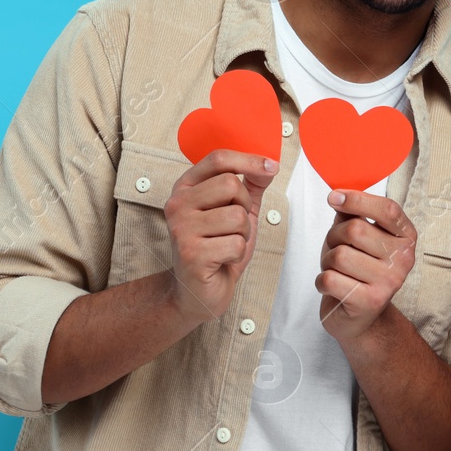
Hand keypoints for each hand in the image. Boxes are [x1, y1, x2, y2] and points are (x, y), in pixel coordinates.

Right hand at [164, 149, 277, 324]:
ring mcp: (181, 229)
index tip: (272, 167)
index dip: (249, 160)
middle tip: (234, 227)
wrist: (198, 291)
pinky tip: (223, 260)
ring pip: (237, 216)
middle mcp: (177, 204)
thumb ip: (251, 186)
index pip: (218, 159)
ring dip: (243, 234)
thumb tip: (269, 165)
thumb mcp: (236, 211)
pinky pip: (236, 243)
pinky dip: (238, 253)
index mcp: (186, 188)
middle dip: (245, 207)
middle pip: (231, 184)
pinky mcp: (191, 254)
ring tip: (227, 245)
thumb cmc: (217, 249)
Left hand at [315, 189, 417, 344]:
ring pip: (339, 255)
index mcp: (406, 237)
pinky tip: (333, 287)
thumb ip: (353, 214)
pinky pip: (329, 279)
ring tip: (337, 271)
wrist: (361, 317)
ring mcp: (389, 282)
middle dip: (334, 238)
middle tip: (336, 249)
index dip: (357, 199)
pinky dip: (322, 281)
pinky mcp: (370, 301)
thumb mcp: (359, 238)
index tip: (334, 196)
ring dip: (327, 262)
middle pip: (355, 230)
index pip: (387, 209)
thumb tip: (339, 193)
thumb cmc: (358, 270)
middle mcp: (403, 259)